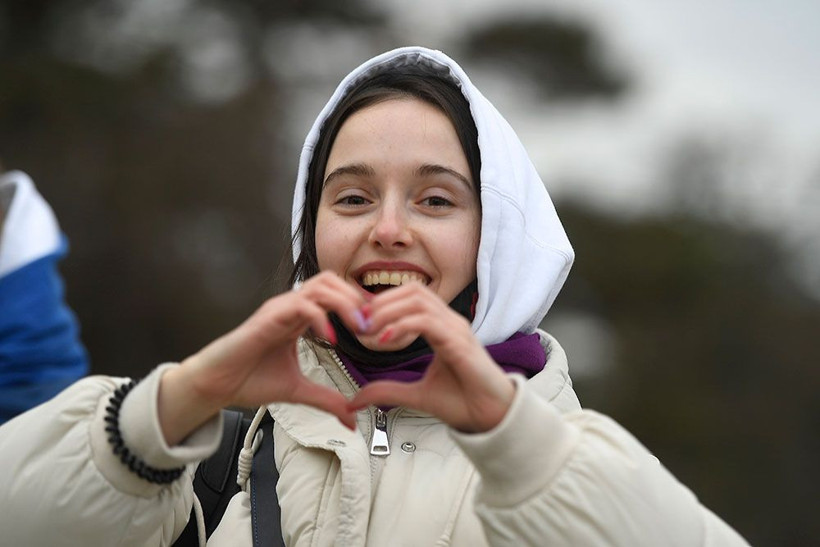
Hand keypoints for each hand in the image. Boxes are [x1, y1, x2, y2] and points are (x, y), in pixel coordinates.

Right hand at [159, 272, 368, 444]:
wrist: (217, 385)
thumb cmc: (249, 380)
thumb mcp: (299, 392)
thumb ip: (327, 401)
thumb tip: (353, 420)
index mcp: (298, 318)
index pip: (334, 294)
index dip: (357, 306)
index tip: (374, 328)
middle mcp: (290, 308)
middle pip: (331, 280)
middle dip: (356, 298)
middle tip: (370, 325)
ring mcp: (279, 309)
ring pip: (320, 286)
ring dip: (344, 302)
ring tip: (357, 326)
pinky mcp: (268, 318)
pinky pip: (301, 305)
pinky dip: (321, 317)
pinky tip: (330, 339)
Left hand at [348, 283, 514, 432]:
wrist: (490, 419)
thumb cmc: (463, 402)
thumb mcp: (415, 395)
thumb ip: (387, 391)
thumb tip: (356, 399)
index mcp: (441, 327)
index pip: (411, 296)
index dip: (383, 303)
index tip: (361, 323)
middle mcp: (450, 323)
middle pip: (413, 290)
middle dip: (382, 302)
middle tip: (360, 323)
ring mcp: (457, 330)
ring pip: (419, 300)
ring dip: (388, 311)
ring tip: (370, 330)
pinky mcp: (460, 343)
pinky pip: (428, 321)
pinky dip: (403, 325)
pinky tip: (386, 340)